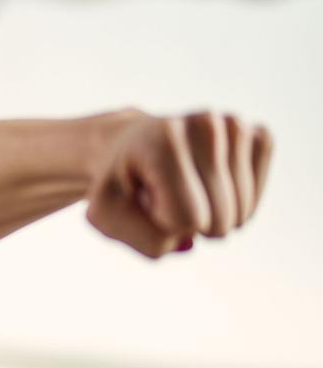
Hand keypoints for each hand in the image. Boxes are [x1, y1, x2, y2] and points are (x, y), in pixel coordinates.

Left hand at [86, 110, 271, 257]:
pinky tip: (211, 184)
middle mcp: (206, 124)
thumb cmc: (120, 183)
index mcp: (163, 139)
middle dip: (191, 223)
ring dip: (212, 214)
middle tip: (165, 192)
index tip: (146, 197)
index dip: (165, 223)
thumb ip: (146, 238)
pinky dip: (237, 203)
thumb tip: (191, 243)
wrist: (133, 145)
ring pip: (242, 213)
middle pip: (221, 219)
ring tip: (184, 185)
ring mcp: (235, 126)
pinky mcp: (256, 134)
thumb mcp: (108, 216)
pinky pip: (259, 192)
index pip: (188, 219)